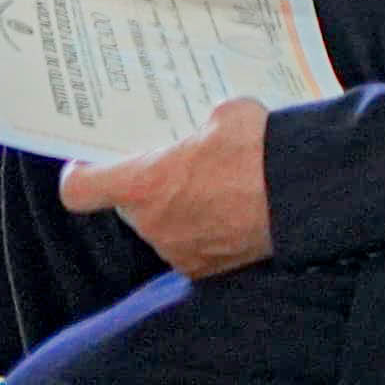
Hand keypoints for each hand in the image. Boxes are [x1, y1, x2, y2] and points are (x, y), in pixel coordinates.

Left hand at [58, 96, 271, 278]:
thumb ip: (202, 125)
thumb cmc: (261, 150)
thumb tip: (208, 129)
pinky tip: (235, 214)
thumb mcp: (227, 114)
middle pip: (130, 206)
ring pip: (164, 228)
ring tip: (220, 190)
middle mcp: (153, 224)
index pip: (80, 191)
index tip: (92, 163)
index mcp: (145, 184)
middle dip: (150, 188)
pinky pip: (193, 248)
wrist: (305, 194)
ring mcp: (179, 251)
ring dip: (181, 211)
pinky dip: (207, 233)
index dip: (82, 176)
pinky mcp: (207, 270)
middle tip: (181, 167)